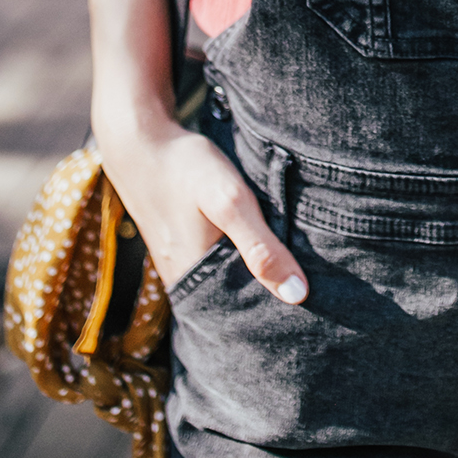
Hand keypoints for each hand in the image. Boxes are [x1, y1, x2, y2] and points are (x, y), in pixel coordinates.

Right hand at [97, 120, 308, 302]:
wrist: (140, 141)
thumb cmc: (186, 168)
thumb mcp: (229, 201)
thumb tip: (297, 294)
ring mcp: (179, 264)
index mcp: (197, 282)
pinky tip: (261, 243)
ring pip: (228, 280)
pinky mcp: (180, 246)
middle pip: (239, 300)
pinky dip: (240, 256)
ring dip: (256, 272)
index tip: (317, 297)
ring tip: (292, 260)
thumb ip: (261, 247)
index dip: (282, 307)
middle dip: (272, 292)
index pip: (248, 315)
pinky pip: (216, 263)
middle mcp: (185, 281)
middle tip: (315, 279)